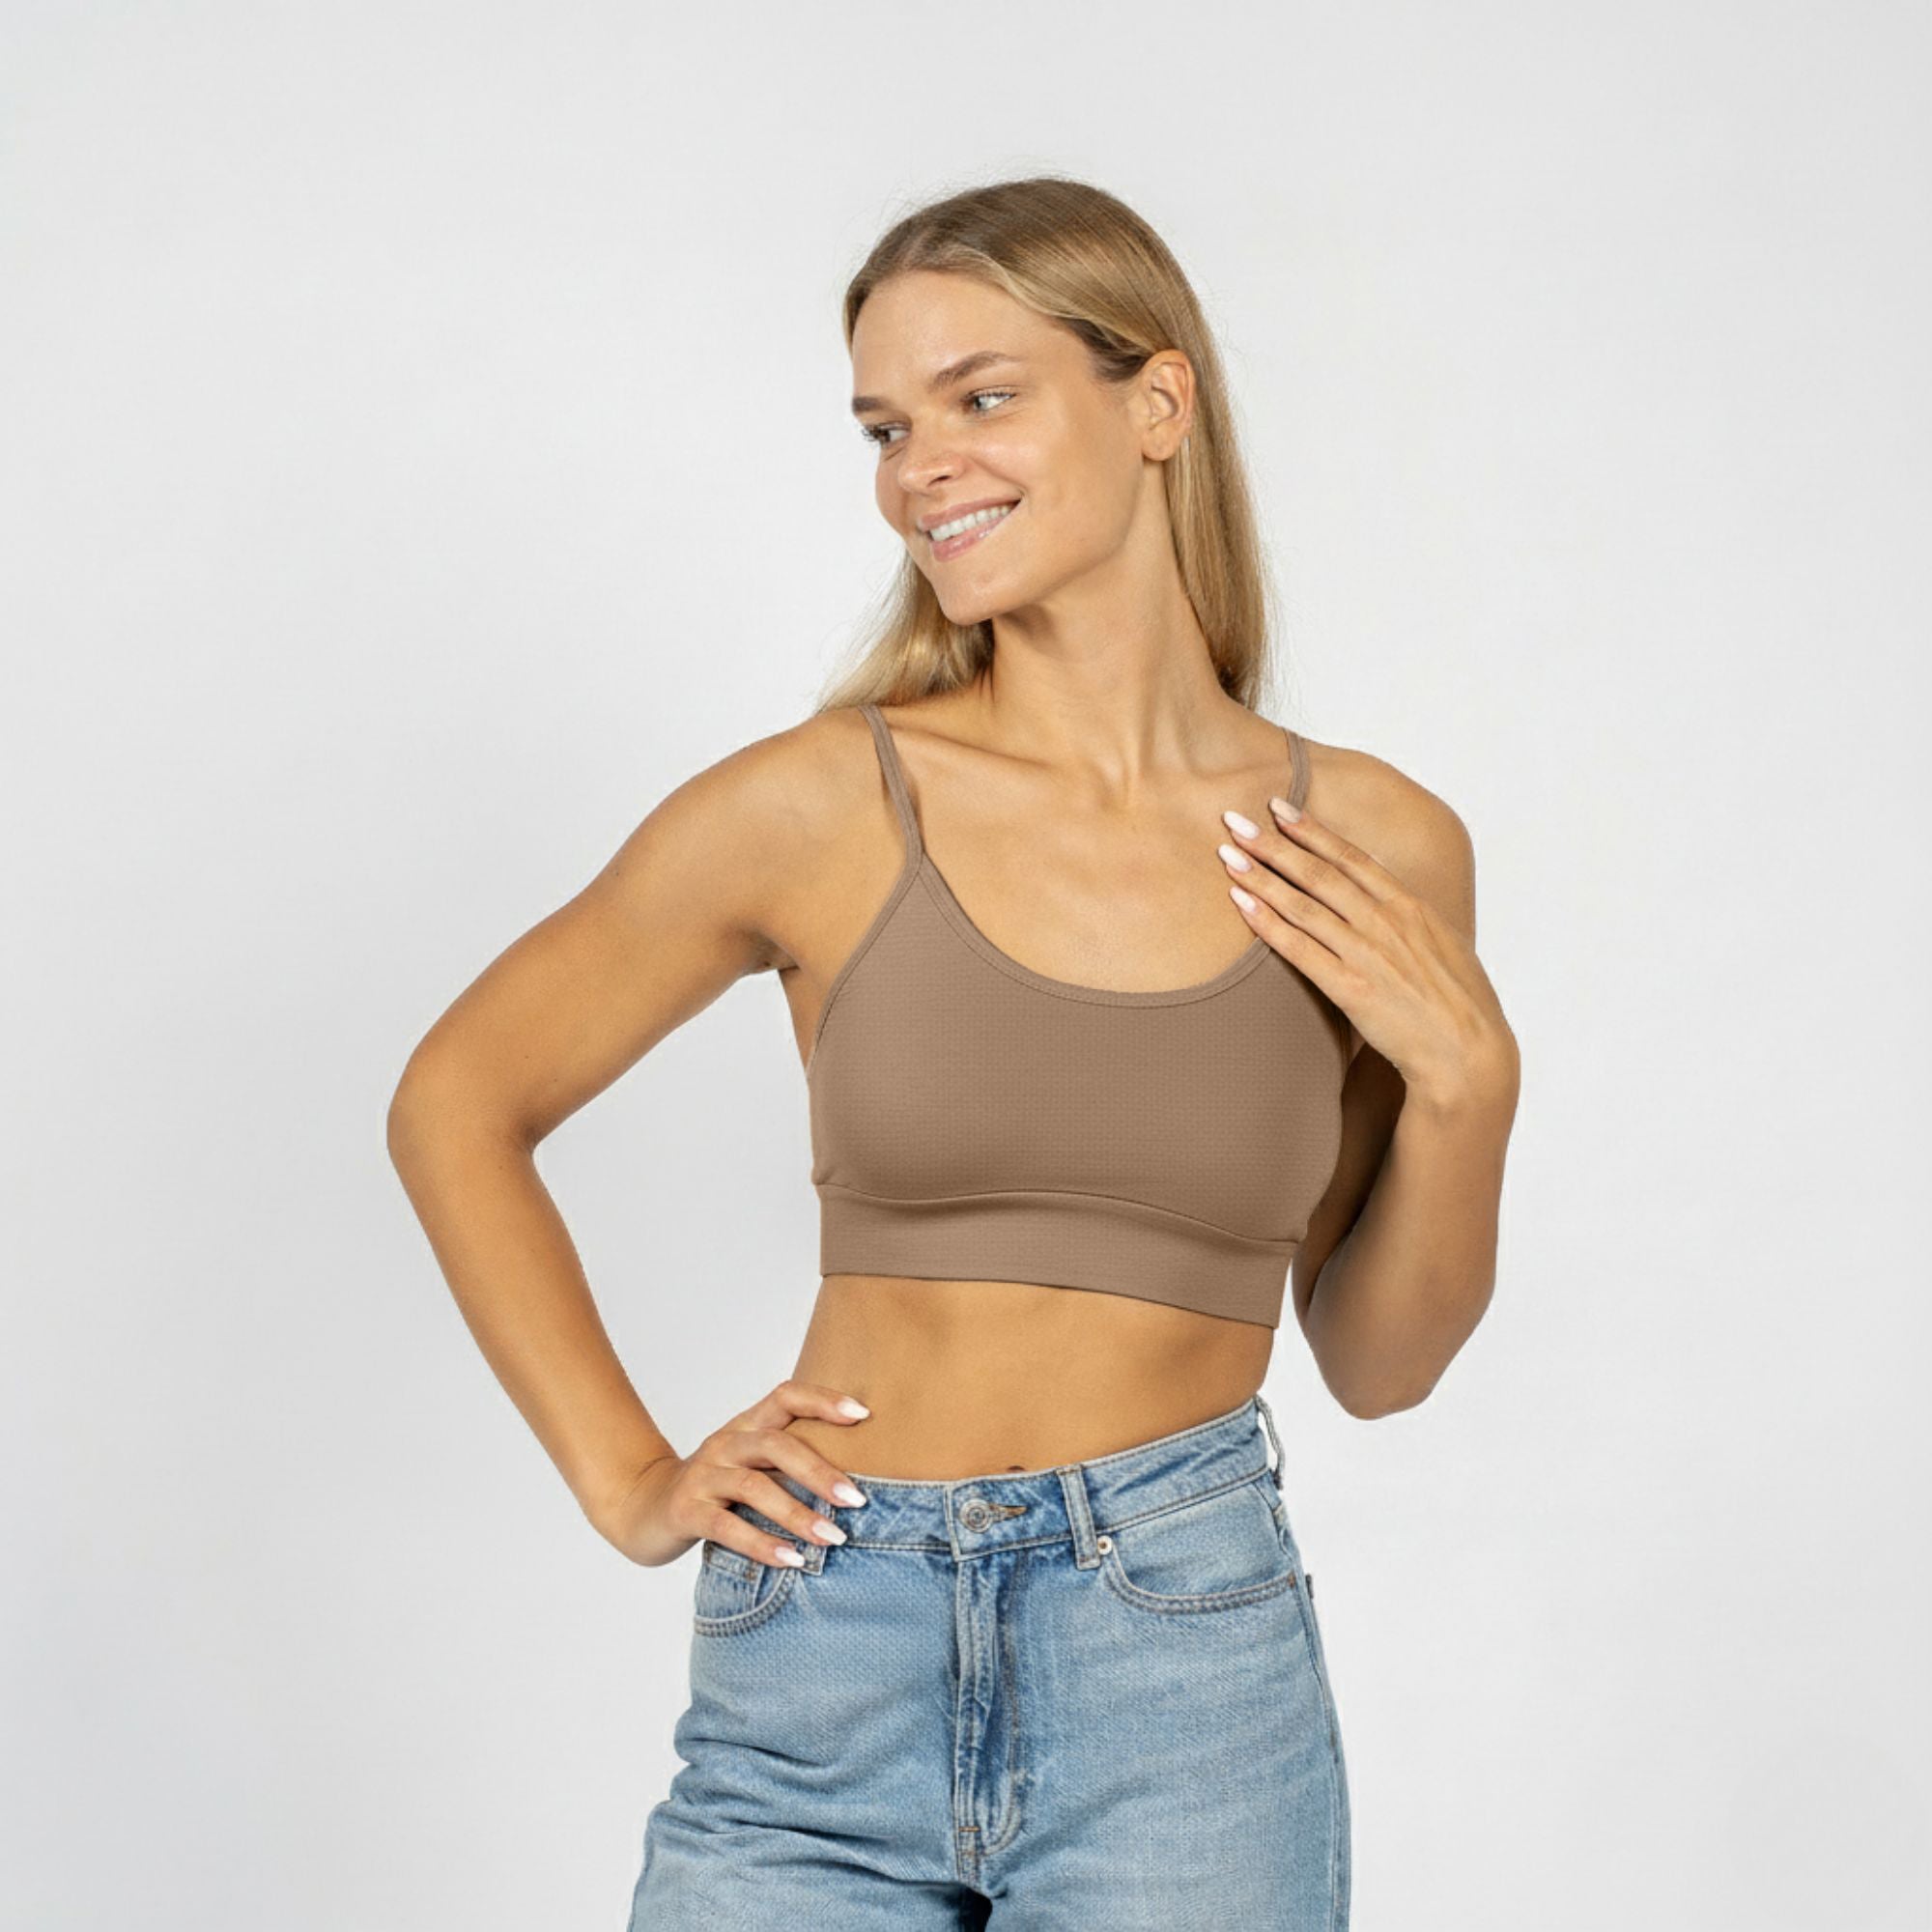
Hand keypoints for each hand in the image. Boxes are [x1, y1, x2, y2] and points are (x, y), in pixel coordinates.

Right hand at [596, 1379, 872, 1569]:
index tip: (864, 1414)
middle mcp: (725, 1443)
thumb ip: (789, 1461)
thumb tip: (861, 1478)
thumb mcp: (750, 1464)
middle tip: (858, 1499)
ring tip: (833, 1539)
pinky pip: (727, 1527)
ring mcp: (703, 1475)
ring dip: (798, 1514)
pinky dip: (762, 1544)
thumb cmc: (715, 1489)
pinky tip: (792, 1560)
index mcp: (745, 1425)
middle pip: (777, 1444)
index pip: (786, 1395)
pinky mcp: (686, 1511)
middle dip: (820, 1471)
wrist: (644, 1509)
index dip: (823, 1399)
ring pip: (754, 1487)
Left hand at [1216, 796, 1517, 1112]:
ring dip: (1261, 877)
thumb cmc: (1461, 1003)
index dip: (1312, 831)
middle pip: (1319, 873)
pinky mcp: (1351, 989)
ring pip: (1303, 905)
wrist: (1468, 1053)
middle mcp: (1386, 922)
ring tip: (1227, 856)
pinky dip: (1267, 924)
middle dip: (1273, 844)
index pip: (1352, 858)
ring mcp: (1367, 954)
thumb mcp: (1445, 944)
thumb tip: (1391, 902)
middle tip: (1234, 821)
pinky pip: (1299, 950)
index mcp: (1411, 906)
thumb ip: (1411, 920)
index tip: (1280, 808)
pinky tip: (1240, 904)